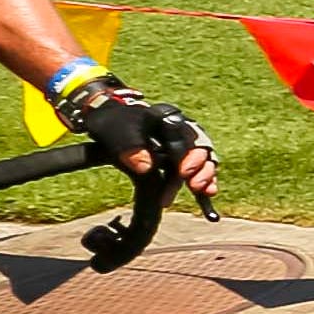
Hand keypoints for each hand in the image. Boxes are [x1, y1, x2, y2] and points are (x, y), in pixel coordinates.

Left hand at [55, 75, 219, 197]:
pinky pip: (195, 168)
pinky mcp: (177, 157)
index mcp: (169, 121)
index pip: (187, 142)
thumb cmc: (113, 123)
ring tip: (203, 192)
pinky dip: (201, 179)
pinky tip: (206, 193)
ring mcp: (181, 144)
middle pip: (200, 150)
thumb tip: (146, 167)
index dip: (189, 158)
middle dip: (201, 169)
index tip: (184, 174)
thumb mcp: (117, 131)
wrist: (107, 120)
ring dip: (204, 176)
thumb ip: (131, 147)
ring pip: (201, 159)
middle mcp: (181, 132)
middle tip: (195, 187)